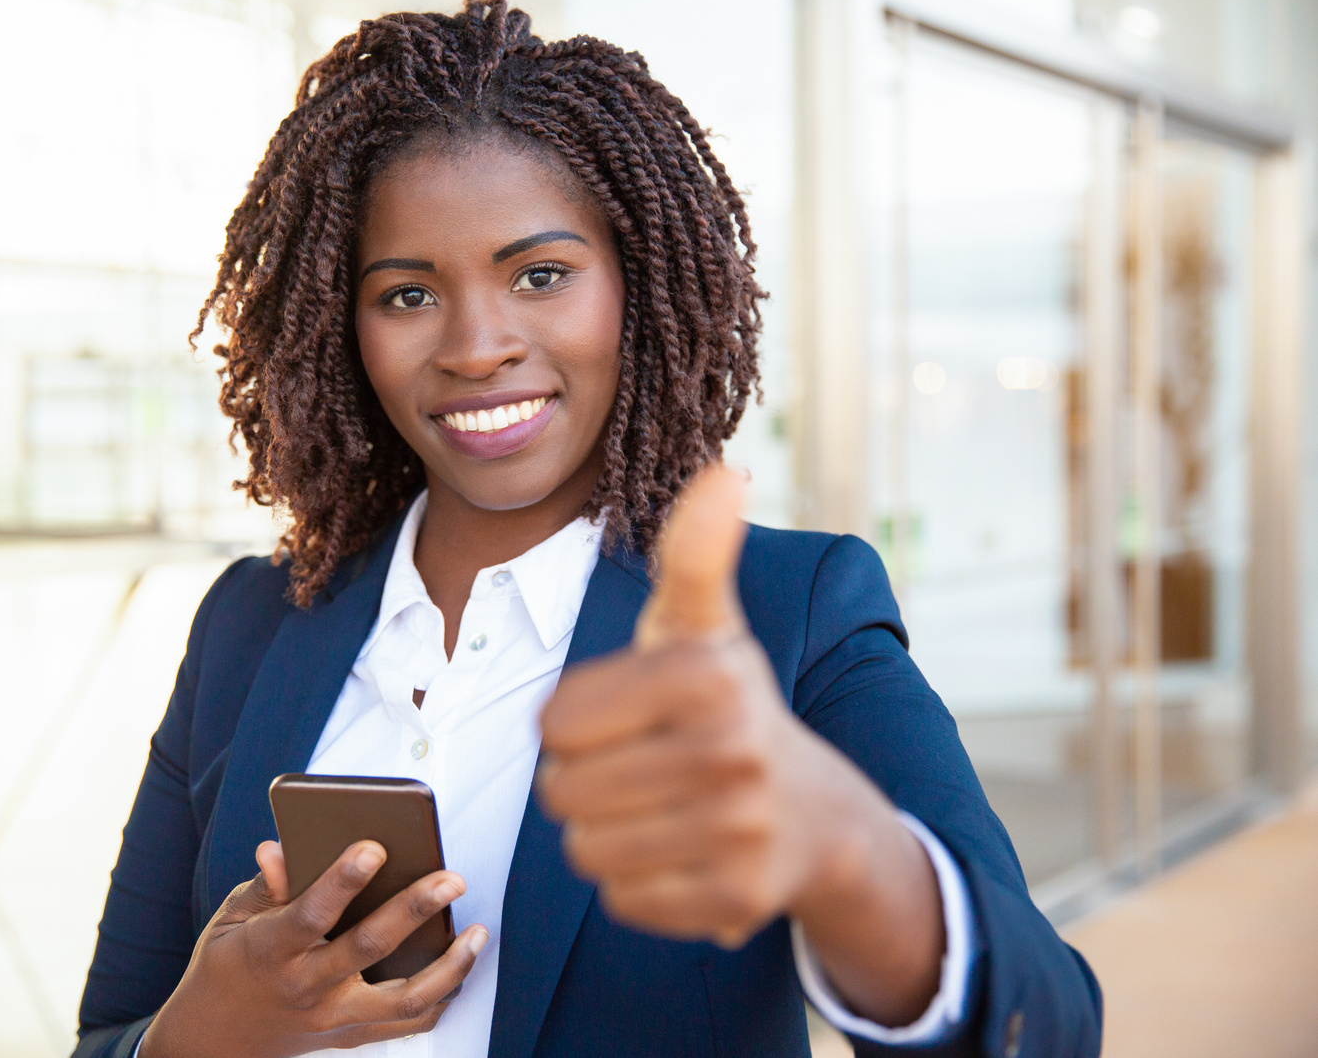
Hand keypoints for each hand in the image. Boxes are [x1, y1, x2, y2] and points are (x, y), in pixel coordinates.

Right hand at [140, 839, 487, 1057]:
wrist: (214, 1042)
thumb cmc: (227, 965)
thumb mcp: (230, 919)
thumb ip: (265, 885)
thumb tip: (279, 847)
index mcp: (270, 950)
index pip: (310, 914)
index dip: (342, 880)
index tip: (374, 847)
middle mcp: (306, 988)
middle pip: (368, 949)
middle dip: (414, 910)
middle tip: (451, 879)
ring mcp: (333, 1018)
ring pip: (403, 1000)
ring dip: (448, 966)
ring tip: (478, 932)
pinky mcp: (350, 1035)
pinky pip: (408, 1023)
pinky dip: (441, 996)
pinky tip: (461, 964)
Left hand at [538, 464, 943, 1023]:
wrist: (818, 814)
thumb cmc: (727, 704)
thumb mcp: (706, 626)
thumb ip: (695, 553)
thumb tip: (723, 473)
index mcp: (708, 672)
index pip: (555, 721)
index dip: (574, 723)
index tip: (625, 717)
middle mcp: (732, 750)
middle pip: (563, 790)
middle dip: (584, 782)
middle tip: (639, 768)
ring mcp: (740, 831)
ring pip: (586, 850)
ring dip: (605, 833)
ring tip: (657, 808)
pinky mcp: (737, 901)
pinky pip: (623, 899)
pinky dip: (639, 883)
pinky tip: (682, 852)